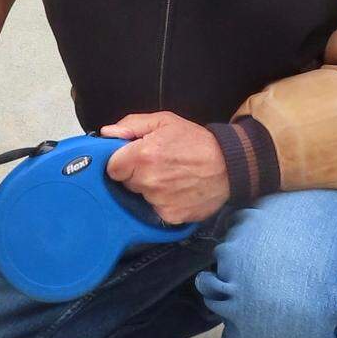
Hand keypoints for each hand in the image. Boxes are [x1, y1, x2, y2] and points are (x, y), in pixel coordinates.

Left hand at [100, 111, 228, 224]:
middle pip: (126, 183)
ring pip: (141, 197)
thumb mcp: (164, 121)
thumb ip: (131, 125)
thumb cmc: (196, 141)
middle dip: (135, 175)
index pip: (112, 168)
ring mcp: (159, 201)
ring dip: (149, 189)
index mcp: (142, 156)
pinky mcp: (171, 216)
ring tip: (170, 177)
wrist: (229, 165)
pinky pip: (156, 210)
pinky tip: (177, 191)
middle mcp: (148, 181)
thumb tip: (106, 133)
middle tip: (156, 165)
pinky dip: (163, 203)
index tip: (133, 158)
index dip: (122, 162)